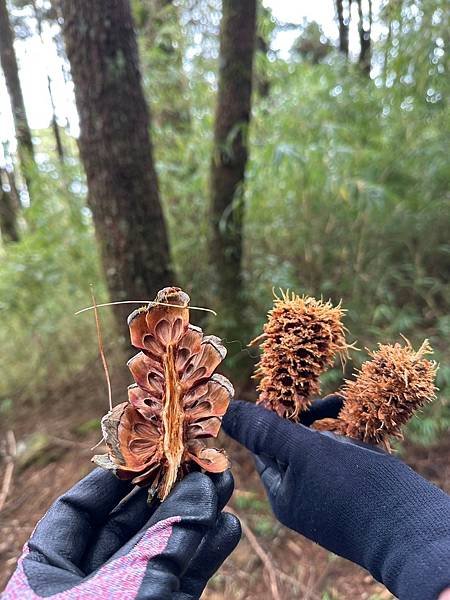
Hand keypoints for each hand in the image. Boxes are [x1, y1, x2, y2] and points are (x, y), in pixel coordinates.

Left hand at [2, 468, 240, 599]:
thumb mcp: (125, 592)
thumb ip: (165, 538)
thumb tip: (202, 485)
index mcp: (46, 576)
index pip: (78, 510)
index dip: (115, 476)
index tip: (151, 448)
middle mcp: (83, 588)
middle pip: (126, 526)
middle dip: (167, 494)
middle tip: (201, 462)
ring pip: (159, 552)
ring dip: (193, 520)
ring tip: (225, 486)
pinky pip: (179, 581)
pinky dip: (203, 556)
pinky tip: (226, 528)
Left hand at [222, 398, 449, 599]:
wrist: (410, 525)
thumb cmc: (350, 489)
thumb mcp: (301, 452)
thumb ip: (264, 430)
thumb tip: (224, 411)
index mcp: (283, 491)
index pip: (264, 445)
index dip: (271, 414)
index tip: (282, 390)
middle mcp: (304, 492)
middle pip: (291, 440)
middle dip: (301, 415)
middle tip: (313, 395)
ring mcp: (331, 489)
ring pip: (318, 442)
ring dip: (324, 418)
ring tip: (337, 405)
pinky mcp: (357, 483)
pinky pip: (342, 448)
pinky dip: (344, 428)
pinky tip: (350, 414)